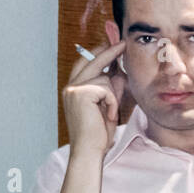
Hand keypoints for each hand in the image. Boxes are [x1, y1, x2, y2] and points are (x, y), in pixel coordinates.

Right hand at [61, 41, 126, 158]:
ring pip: (103, 77)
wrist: (89, 150)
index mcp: (74, 89)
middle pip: (91, 60)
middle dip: (108, 51)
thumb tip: (118, 71)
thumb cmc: (98, 133)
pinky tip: (108, 116)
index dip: (99, 53)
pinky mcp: (80, 93)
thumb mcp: (107, 106)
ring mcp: (73, 89)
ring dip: (113, 95)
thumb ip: (111, 89)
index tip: (113, 45)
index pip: (85, 64)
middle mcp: (70, 87)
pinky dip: (112, 102)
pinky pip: (106, 89)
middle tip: (123, 43)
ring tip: (109, 113)